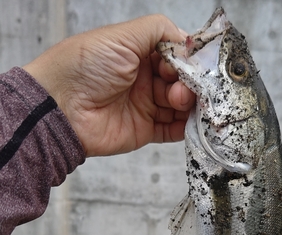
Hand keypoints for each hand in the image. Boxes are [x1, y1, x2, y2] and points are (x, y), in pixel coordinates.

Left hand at [23, 15, 194, 156]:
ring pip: (180, 106)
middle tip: (184, 87)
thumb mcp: (123, 36)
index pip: (175, 56)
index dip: (187, 60)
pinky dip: (185, 127)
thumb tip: (187, 39)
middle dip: (188, 84)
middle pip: (180, 82)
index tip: (194, 65)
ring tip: (181, 101)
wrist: (61, 107)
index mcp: (139, 54)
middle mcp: (144, 79)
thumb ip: (158, 30)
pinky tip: (191, 122)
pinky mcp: (144, 131)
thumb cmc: (85, 66)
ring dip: (188, 104)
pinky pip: (172, 131)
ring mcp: (145, 106)